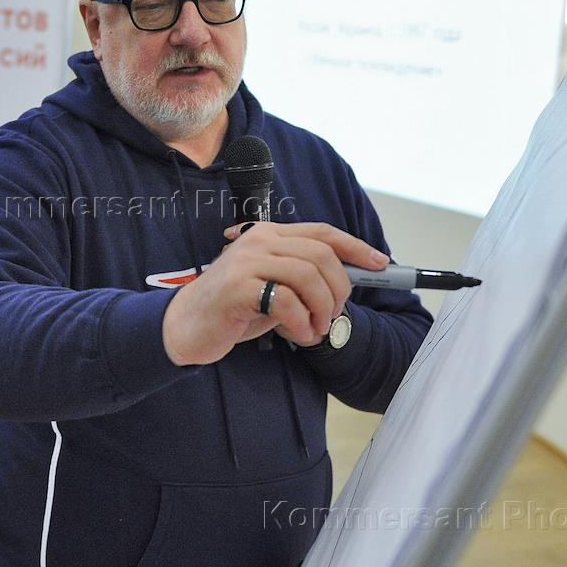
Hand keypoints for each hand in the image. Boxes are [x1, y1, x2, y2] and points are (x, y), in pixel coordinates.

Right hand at [161, 222, 388, 365]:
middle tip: (332, 316)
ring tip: (314, 330)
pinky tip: (297, 335)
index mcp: (269, 235)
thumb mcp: (273, 288)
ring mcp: (247, 261)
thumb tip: (344, 285)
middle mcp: (259, 241)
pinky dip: (301, 323)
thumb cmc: (232, 309)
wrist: (186, 326)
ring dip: (322, 309)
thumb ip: (301, 280)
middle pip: (321, 255)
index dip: (355, 246)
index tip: (380, 263)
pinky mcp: (238, 286)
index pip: (321, 232)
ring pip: (309, 276)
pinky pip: (287, 301)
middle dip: (339, 289)